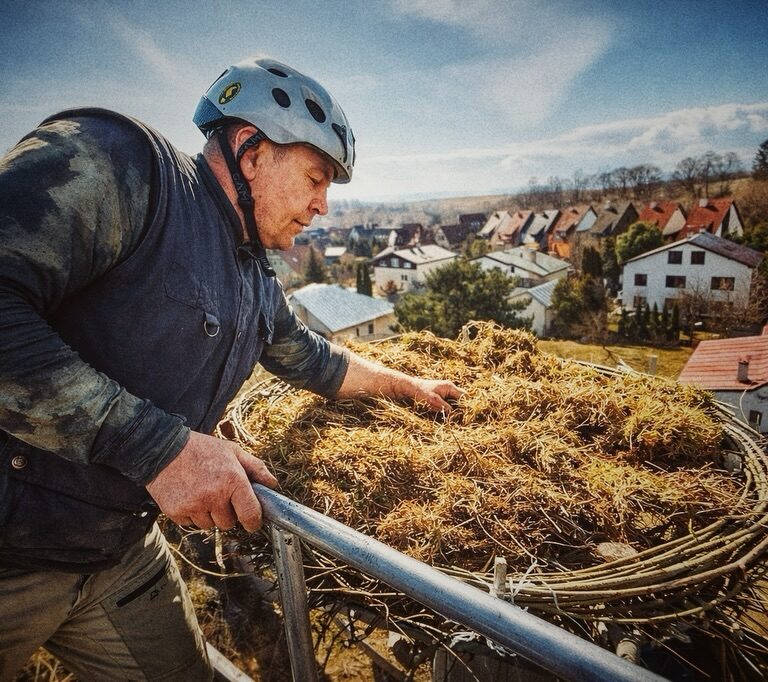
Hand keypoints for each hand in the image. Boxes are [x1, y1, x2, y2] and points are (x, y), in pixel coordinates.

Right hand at [146, 431, 276, 531]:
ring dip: (209, 515)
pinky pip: (191, 524)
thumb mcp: (232, 451)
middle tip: (219, 496)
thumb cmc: (202, 449)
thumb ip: (255, 467)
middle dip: (227, 513)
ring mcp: (194, 506)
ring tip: (201, 492)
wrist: (163, 449)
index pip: (250, 515)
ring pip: (210, 525)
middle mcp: (214, 496)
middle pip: (229, 523)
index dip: (253, 522)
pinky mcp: (177, 512)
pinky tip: (188, 496)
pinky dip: (192, 514)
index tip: (252, 522)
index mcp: (233, 480)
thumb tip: (272, 484)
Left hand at [409, 378, 463, 412]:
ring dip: (454, 407)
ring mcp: (445, 389)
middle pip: (461, 397)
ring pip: (455, 400)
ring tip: (453, 416)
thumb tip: (455, 413)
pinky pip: (449, 400)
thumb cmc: (421, 393)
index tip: (464, 415)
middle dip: (461, 407)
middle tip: (459, 417)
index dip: (466, 405)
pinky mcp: (441, 393)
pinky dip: (449, 406)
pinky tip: (445, 412)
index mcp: (450, 387)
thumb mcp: (435, 402)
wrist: (410, 387)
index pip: (464, 396)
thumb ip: (446, 407)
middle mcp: (449, 387)